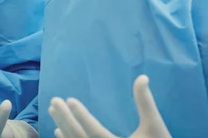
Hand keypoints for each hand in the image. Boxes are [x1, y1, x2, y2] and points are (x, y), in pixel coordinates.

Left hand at [49, 75, 170, 137]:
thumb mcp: (155, 126)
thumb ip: (146, 103)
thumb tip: (142, 77)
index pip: (95, 131)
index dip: (81, 116)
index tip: (69, 100)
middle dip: (65, 119)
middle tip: (54, 101)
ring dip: (62, 128)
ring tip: (52, 110)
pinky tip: (58, 131)